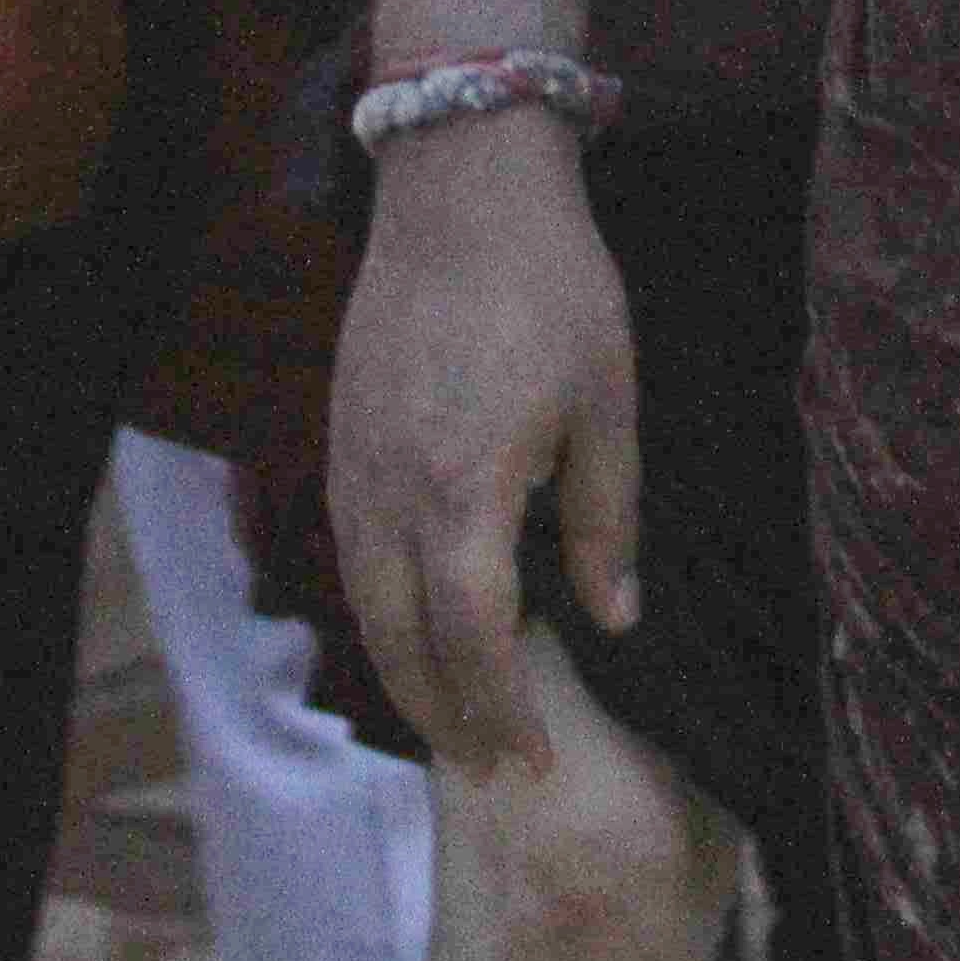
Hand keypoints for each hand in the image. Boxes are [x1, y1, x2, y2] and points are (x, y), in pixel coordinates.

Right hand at [328, 99, 639, 779]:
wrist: (460, 190)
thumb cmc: (551, 286)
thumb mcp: (608, 401)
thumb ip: (608, 519)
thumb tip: (616, 619)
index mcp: (463, 492)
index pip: (472, 642)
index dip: (502, 711)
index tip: (536, 761)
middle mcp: (390, 496)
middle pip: (404, 645)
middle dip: (449, 719)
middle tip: (496, 770)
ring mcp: (354, 470)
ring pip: (366, 608)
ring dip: (408, 677)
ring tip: (458, 724)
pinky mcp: (343, 443)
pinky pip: (353, 559)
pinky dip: (382, 615)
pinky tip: (418, 630)